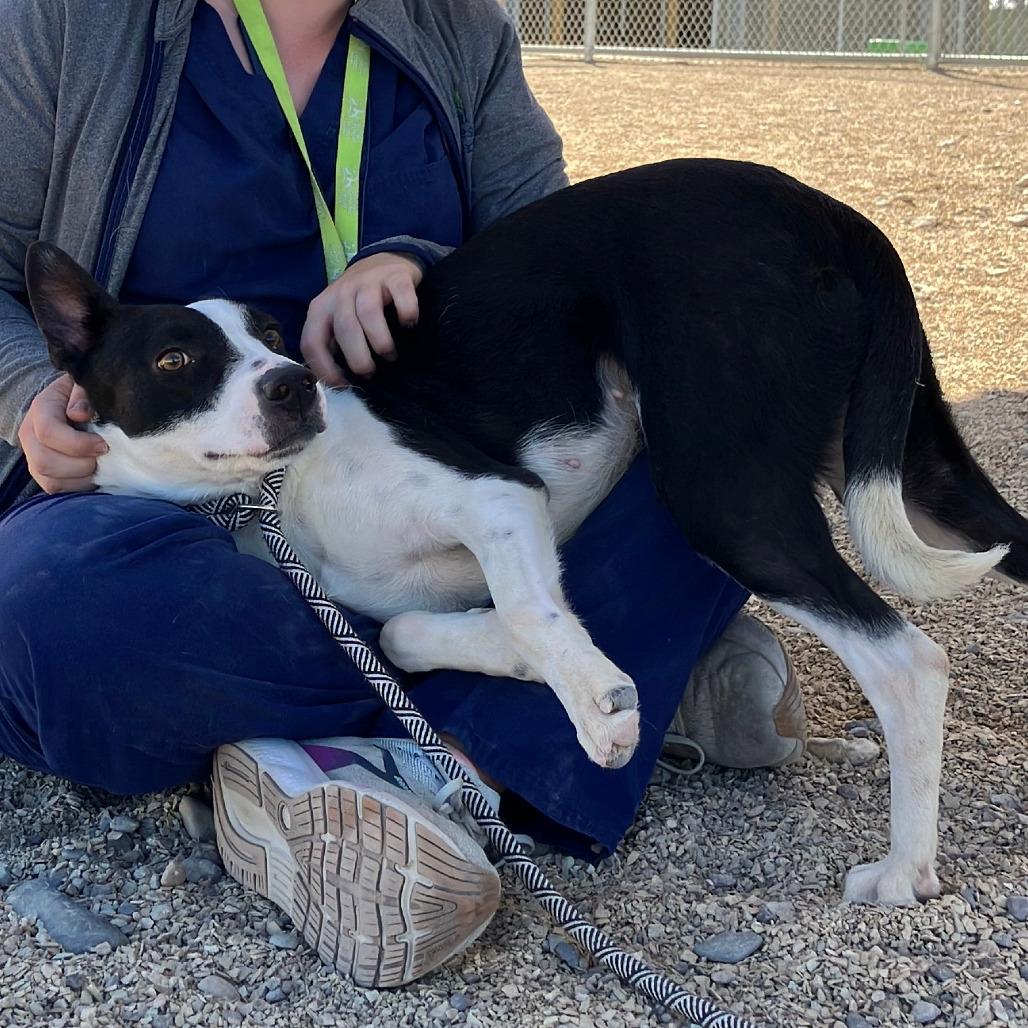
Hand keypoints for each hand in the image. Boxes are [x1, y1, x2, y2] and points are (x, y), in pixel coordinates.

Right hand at [17, 374, 106, 493]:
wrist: (68, 406)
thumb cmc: (82, 396)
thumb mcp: (83, 386)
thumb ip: (82, 395)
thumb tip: (79, 413)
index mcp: (40, 409)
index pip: (49, 432)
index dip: (79, 443)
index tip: (103, 444)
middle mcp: (30, 436)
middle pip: (46, 462)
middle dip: (82, 464)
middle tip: (103, 457)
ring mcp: (33, 457)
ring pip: (51, 480)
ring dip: (82, 478)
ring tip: (99, 465)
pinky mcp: (43, 475)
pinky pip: (56, 489)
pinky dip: (79, 485)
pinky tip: (93, 473)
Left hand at [300, 251, 421, 387]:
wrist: (384, 260)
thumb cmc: (359, 301)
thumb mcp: (339, 319)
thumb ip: (335, 344)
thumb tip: (343, 381)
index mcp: (320, 308)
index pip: (312, 342)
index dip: (325, 368)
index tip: (344, 385)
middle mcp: (341, 293)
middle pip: (345, 329)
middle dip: (359, 358)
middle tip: (370, 372)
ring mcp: (368, 282)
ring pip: (369, 313)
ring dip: (381, 342)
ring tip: (390, 356)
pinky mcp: (396, 277)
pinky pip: (402, 298)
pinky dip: (407, 316)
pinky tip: (409, 327)